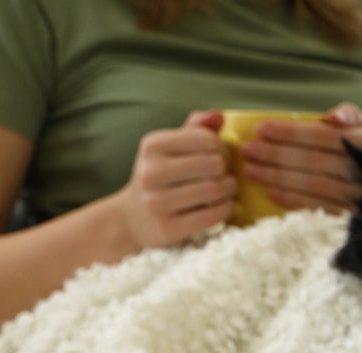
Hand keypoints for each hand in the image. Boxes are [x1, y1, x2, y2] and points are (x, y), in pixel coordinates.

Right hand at [118, 111, 232, 251]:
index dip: (222, 148)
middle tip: (226, 175)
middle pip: (213, 164)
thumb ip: (194, 129)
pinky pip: (212, 215)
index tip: (221, 156)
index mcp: (152, 146)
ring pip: (214, 190)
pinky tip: (225, 206)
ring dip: (230, 190)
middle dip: (227, 169)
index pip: (205, 139)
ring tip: (228, 190)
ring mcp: (157, 202)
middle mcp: (151, 172)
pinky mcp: (168, 228)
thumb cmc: (160, 178)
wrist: (131, 218)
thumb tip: (219, 115)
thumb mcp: (169, 148)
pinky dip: (226, 209)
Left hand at [238, 103, 361, 213]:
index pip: (321, 136)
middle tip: (248, 151)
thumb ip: (349, 114)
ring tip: (251, 170)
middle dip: (276, 155)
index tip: (261, 129)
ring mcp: (358, 196)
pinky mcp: (349, 216)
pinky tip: (271, 192)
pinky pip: (317, 208)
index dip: (289, 133)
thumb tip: (333, 117)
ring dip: (278, 178)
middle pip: (313, 161)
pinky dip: (292, 200)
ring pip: (313, 185)